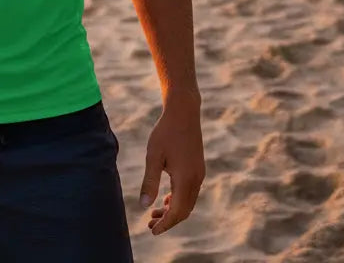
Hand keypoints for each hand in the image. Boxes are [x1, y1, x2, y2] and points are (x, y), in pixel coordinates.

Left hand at [139, 94, 204, 236]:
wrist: (183, 112)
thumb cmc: (165, 132)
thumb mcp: (153, 156)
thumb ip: (149, 182)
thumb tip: (144, 205)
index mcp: (185, 179)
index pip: (176, 211)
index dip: (165, 224)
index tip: (152, 230)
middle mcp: (196, 179)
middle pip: (184, 210)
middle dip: (168, 220)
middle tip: (150, 224)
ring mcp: (199, 174)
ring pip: (188, 202)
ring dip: (173, 210)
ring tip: (155, 213)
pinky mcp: (198, 168)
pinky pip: (190, 192)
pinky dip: (179, 200)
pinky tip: (166, 198)